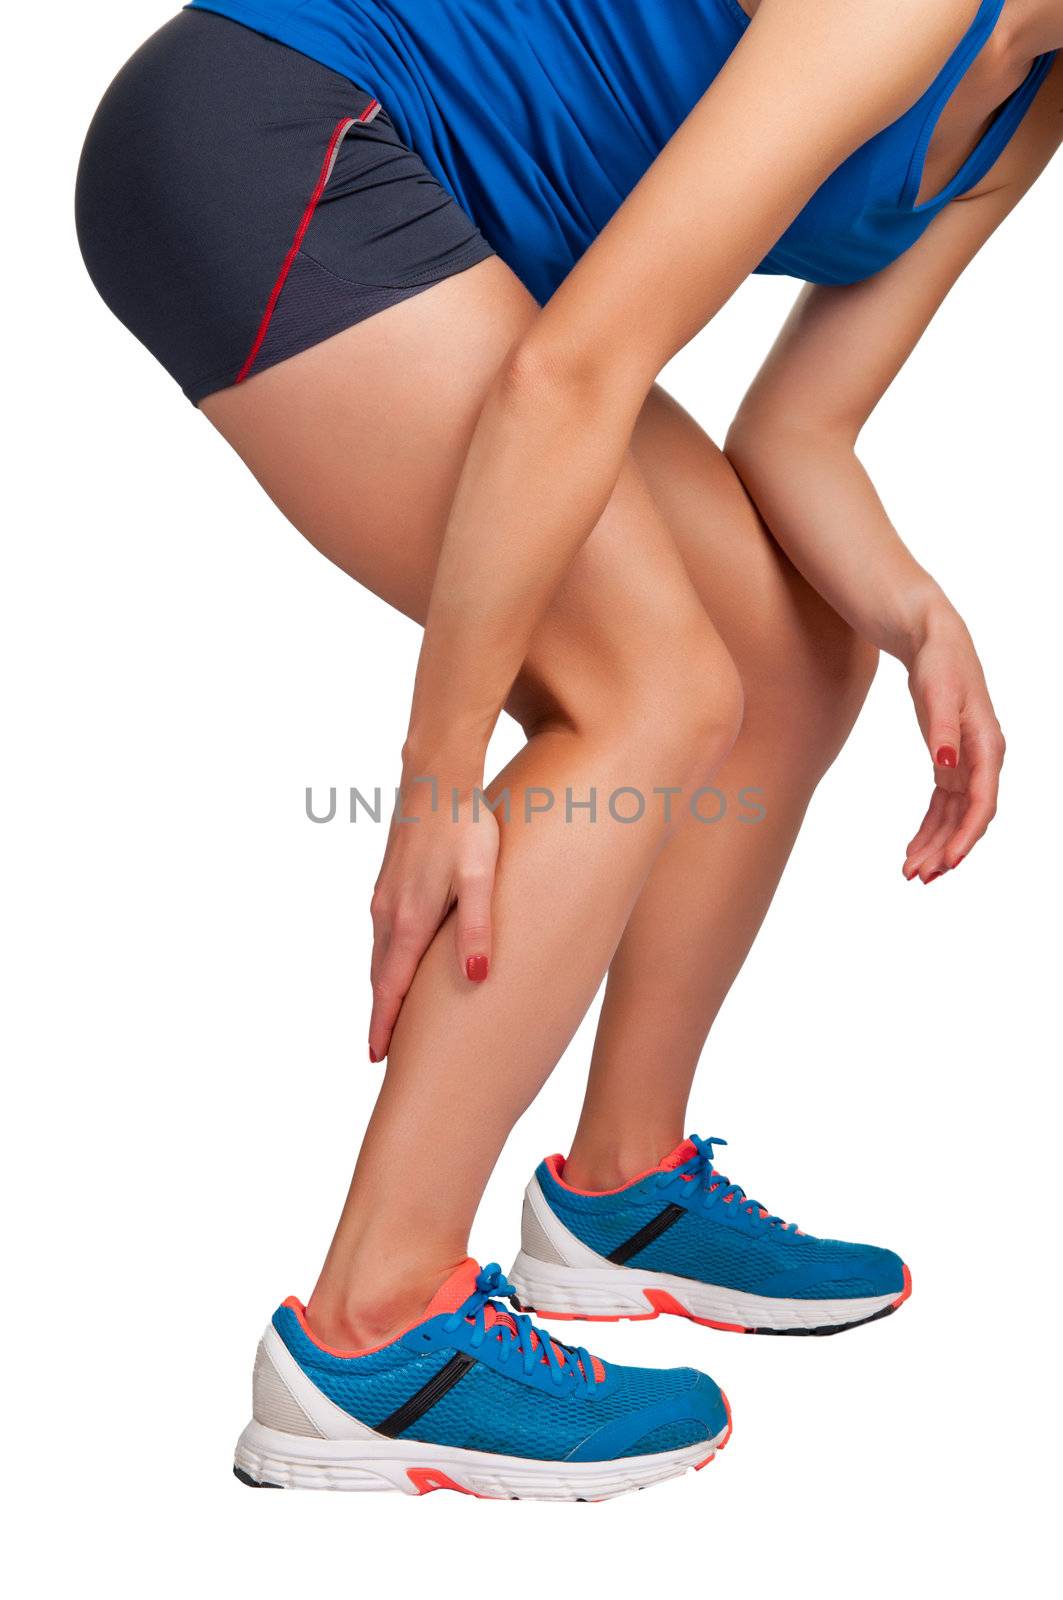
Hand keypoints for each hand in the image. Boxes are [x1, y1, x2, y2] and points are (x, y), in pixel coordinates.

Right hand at [368, 774, 499, 1060]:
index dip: (385, 1025)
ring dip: (382, 987)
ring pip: (379, 953)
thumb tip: (475, 976)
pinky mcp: (389, 879)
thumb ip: (477, 927)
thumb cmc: (465, 823)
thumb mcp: (479, 877)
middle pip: (379, 976)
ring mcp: (384, 895)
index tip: (378, 1058)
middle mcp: (387, 911)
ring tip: (390, 1016)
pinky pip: (383, 932)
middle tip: (382, 1052)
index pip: (390, 987)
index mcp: (408, 919)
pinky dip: (386, 959)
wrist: (435, 774)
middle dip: (380, 1015)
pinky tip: (397, 962)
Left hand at [903, 608, 1004, 882]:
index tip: (948, 863)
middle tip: (919, 877)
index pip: (981, 803)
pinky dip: (929, 828)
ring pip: (953, 817)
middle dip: (945, 850)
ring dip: (935, 845)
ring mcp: (966, 765)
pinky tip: (914, 849)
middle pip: (967, 818)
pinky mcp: (949, 764)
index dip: (966, 836)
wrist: (933, 641)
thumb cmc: (940, 662)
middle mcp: (982, 761)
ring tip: (912, 873)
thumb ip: (941, 731)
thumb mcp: (938, 691)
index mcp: (987, 747)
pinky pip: (941, 806)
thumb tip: (946, 765)